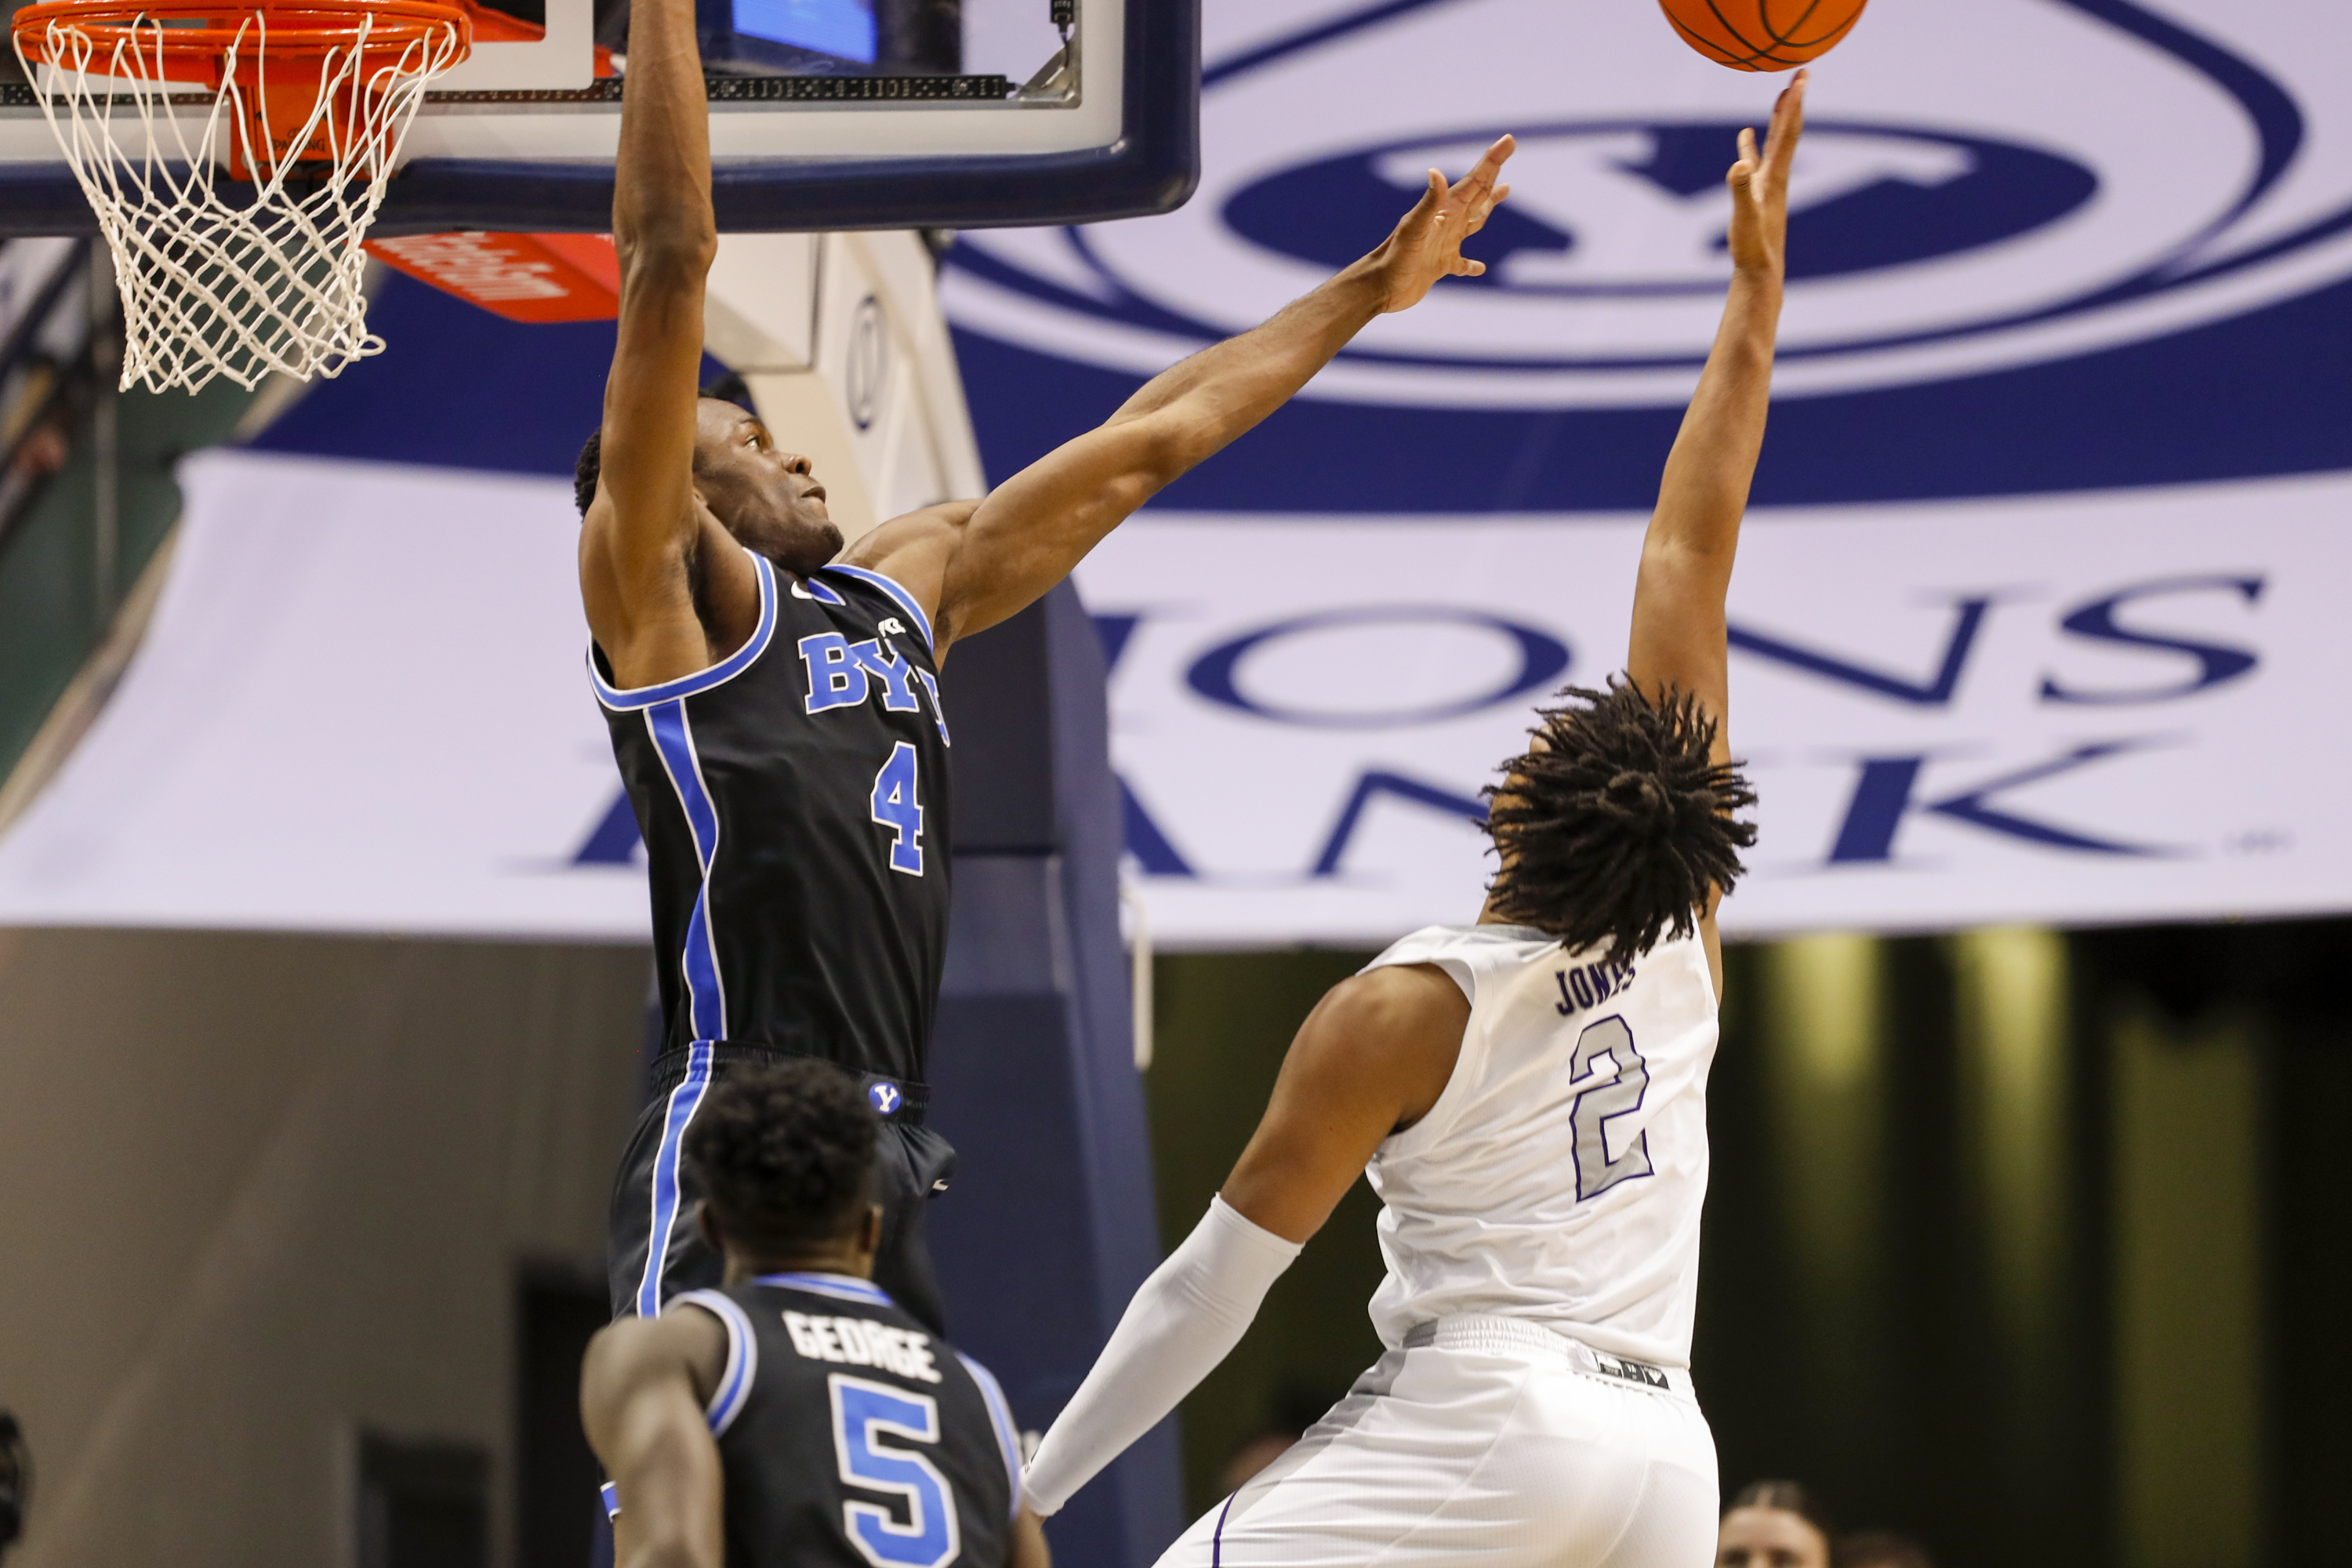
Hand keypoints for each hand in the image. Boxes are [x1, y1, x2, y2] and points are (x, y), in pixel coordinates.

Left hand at [1363, 134, 1514, 312]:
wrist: (1379, 287)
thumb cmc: (1395, 257)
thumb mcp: (1414, 229)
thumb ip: (1429, 203)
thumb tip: (1435, 171)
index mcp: (1445, 211)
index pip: (1474, 181)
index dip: (1492, 161)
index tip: (1508, 140)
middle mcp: (1447, 223)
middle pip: (1477, 193)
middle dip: (1493, 172)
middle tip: (1507, 150)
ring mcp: (1444, 244)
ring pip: (1474, 221)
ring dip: (1489, 205)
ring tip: (1504, 189)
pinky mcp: (1440, 266)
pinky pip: (1462, 263)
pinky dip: (1471, 265)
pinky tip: (1479, 268)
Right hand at [1726, 69, 1804, 277]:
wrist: (1760, 272)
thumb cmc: (1752, 249)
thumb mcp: (1743, 218)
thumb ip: (1741, 190)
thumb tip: (1738, 164)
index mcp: (1775, 176)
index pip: (1788, 132)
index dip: (1794, 103)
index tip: (1802, 76)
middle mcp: (1776, 176)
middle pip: (1788, 131)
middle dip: (1793, 102)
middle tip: (1800, 74)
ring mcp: (1767, 185)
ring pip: (1774, 143)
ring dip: (1778, 119)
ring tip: (1780, 96)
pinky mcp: (1757, 195)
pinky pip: (1755, 162)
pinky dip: (1752, 146)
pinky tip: (1745, 136)